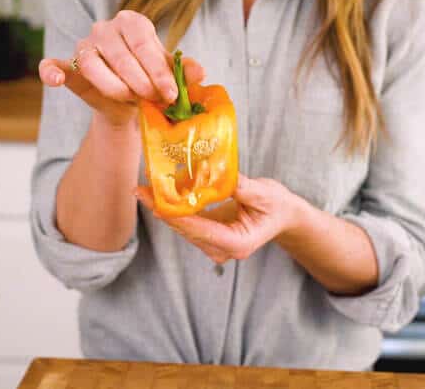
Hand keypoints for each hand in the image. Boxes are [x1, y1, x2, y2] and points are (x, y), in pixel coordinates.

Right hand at [38, 10, 204, 125]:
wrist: (132, 103)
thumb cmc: (153, 81)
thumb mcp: (172, 77)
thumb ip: (184, 73)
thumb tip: (200, 73)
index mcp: (134, 22)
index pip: (144, 44)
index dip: (158, 71)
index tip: (171, 94)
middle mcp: (106, 28)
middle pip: (120, 55)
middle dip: (140, 82)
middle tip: (153, 101)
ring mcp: (85, 45)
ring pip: (93, 65)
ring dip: (113, 86)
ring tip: (129, 99)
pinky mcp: (69, 66)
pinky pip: (55, 65)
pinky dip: (52, 71)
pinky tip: (55, 80)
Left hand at [136, 175, 306, 263]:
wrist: (283, 216)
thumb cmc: (277, 204)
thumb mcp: (263, 192)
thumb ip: (237, 185)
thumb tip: (211, 173)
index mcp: (237, 244)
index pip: (199, 230)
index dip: (175, 215)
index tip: (154, 202)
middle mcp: (223, 251)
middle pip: (185, 230)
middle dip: (162, 209)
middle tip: (140, 189)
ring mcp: (214, 247)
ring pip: (182, 227)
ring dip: (164, 207)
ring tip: (145, 188)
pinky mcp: (208, 238)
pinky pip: (187, 223)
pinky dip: (175, 207)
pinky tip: (160, 191)